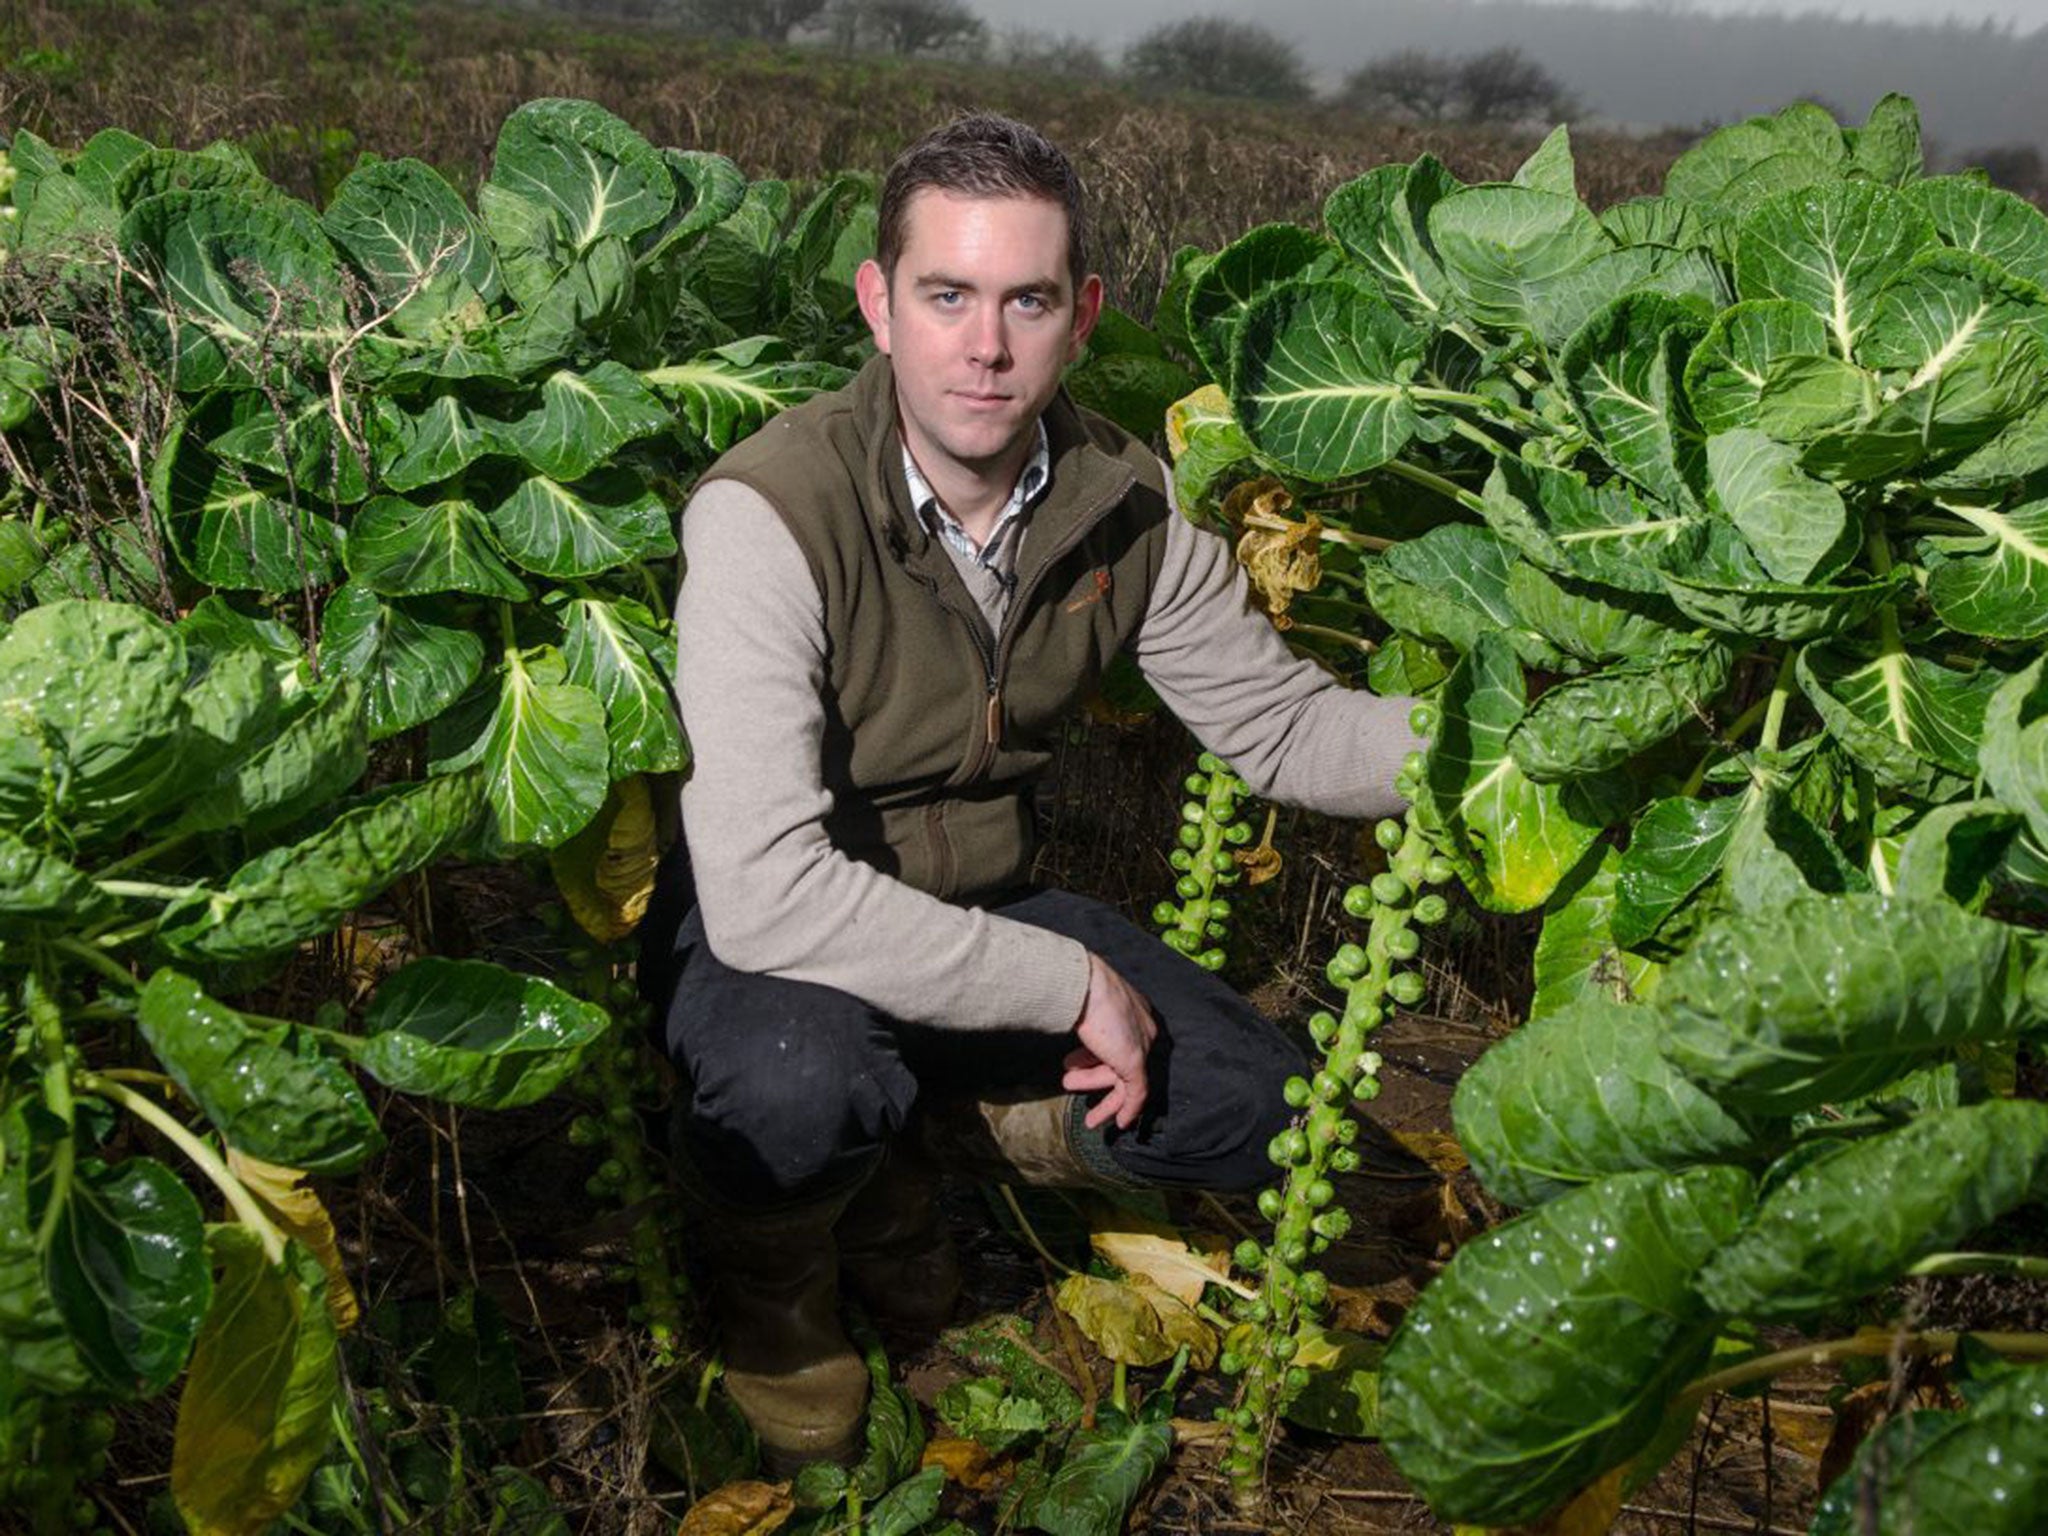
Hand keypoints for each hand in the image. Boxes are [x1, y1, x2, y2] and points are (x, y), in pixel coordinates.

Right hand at [1063, 952, 1158, 1131]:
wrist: (1081, 983)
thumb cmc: (1075, 987)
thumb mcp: (1080, 1004)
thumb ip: (1082, 1019)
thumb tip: (1065, 1022)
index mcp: (1131, 1008)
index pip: (1120, 1040)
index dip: (1095, 1056)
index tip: (1078, 1067)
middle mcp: (1142, 1026)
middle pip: (1121, 1060)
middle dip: (1094, 1076)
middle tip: (1070, 1082)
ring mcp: (1141, 1044)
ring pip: (1128, 1081)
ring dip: (1102, 1097)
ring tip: (1086, 1115)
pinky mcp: (1135, 1061)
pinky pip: (1137, 1092)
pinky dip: (1128, 1109)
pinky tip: (1117, 1123)